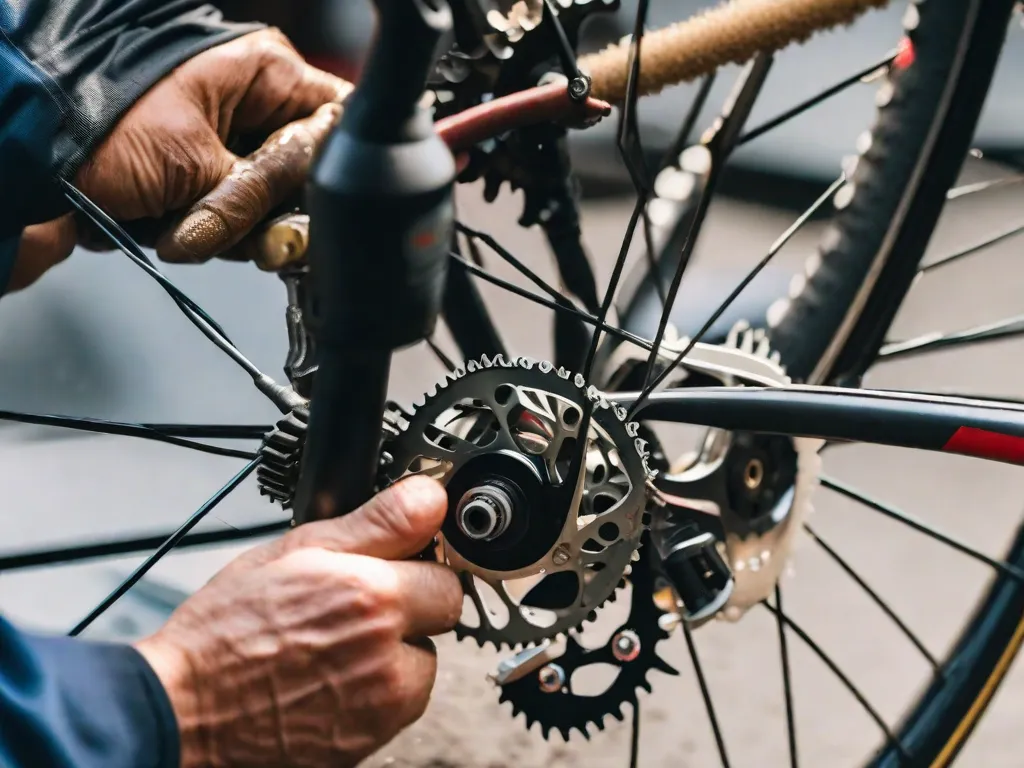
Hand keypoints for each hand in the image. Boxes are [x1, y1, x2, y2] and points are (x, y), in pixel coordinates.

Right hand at [135, 476, 461, 767]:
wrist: (183, 710)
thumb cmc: (225, 632)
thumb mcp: (295, 551)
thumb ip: (378, 523)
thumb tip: (429, 498)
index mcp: (373, 598)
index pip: (446, 574)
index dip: (416, 565)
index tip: (394, 567)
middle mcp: (386, 657)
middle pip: (439, 621)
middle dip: (408, 608)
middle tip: (355, 605)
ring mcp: (380, 707)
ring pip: (418, 665)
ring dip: (393, 654)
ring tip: (333, 646)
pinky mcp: (368, 743)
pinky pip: (394, 705)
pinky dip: (374, 693)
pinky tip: (329, 679)